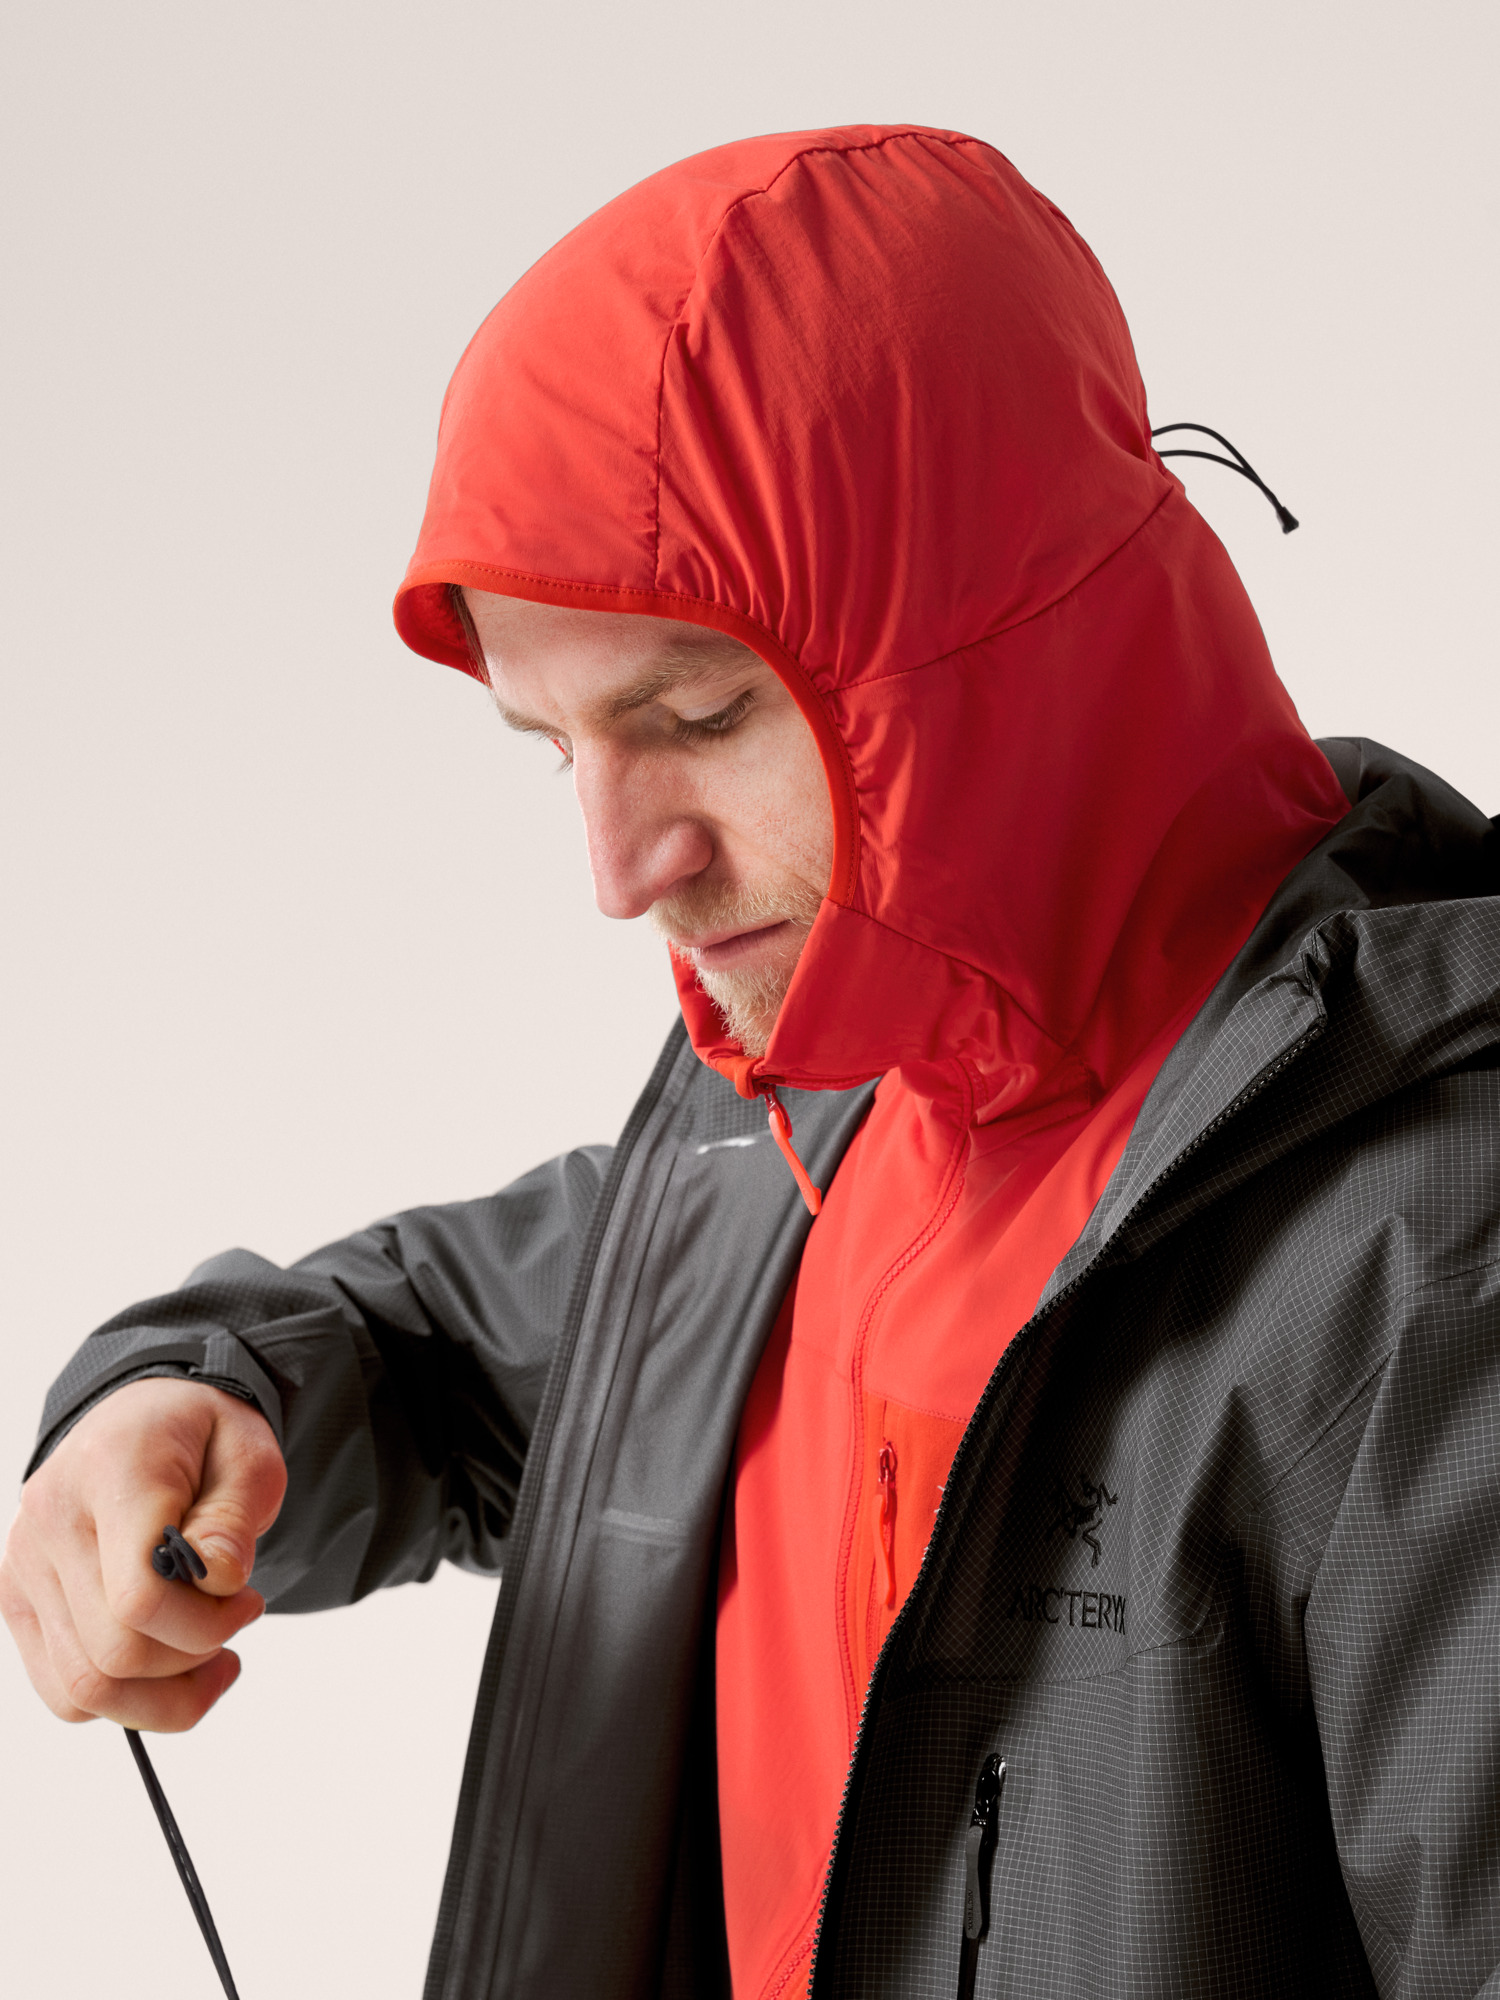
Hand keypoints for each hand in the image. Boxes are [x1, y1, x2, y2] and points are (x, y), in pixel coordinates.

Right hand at [0, 1378, 285, 1730]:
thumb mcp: (249, 1456)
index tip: (247, 1598)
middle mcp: (50, 1520)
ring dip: (162, 1693)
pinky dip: (123, 1697)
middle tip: (237, 1618)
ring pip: (83, 1688)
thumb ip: (235, 1520)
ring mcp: (24, 1565)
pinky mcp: (17, 1599)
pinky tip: (167, 1661)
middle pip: (113, 1653)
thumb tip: (218, 1580)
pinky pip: (62, 1690)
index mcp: (111, 1470)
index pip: (139, 1596)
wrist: (145, 1419)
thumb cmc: (200, 1439)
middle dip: (193, 1658)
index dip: (206, 1622)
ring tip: (210, 1653)